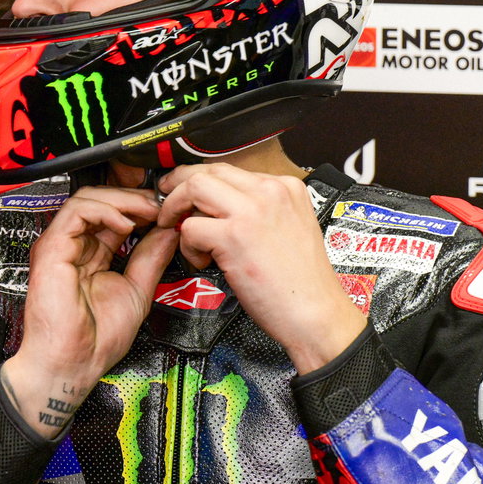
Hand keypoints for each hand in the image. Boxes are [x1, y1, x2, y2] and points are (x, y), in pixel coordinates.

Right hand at [1, 186, 179, 437]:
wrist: (74, 364)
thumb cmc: (95, 340)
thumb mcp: (136, 290)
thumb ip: (150, 259)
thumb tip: (168, 232)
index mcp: (90, 256)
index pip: (114, 217)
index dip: (140, 208)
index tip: (167, 212)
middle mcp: (73, 247)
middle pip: (101, 201)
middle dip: (134, 198)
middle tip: (162, 204)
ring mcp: (60, 246)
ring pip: (88, 199)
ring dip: (123, 200)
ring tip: (148, 211)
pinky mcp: (51, 249)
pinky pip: (76, 212)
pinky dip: (105, 210)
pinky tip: (127, 224)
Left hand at [156, 163, 364, 372]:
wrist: (316, 313)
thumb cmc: (302, 282)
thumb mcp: (289, 228)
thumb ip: (259, 211)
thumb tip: (219, 206)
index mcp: (286, 187)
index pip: (230, 170)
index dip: (201, 181)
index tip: (186, 192)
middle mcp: (270, 191)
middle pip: (208, 171)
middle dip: (178, 185)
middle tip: (166, 204)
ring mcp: (252, 211)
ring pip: (193, 188)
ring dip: (175, 209)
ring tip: (178, 233)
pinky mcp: (234, 237)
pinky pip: (190, 227)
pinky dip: (187, 246)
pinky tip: (202, 261)